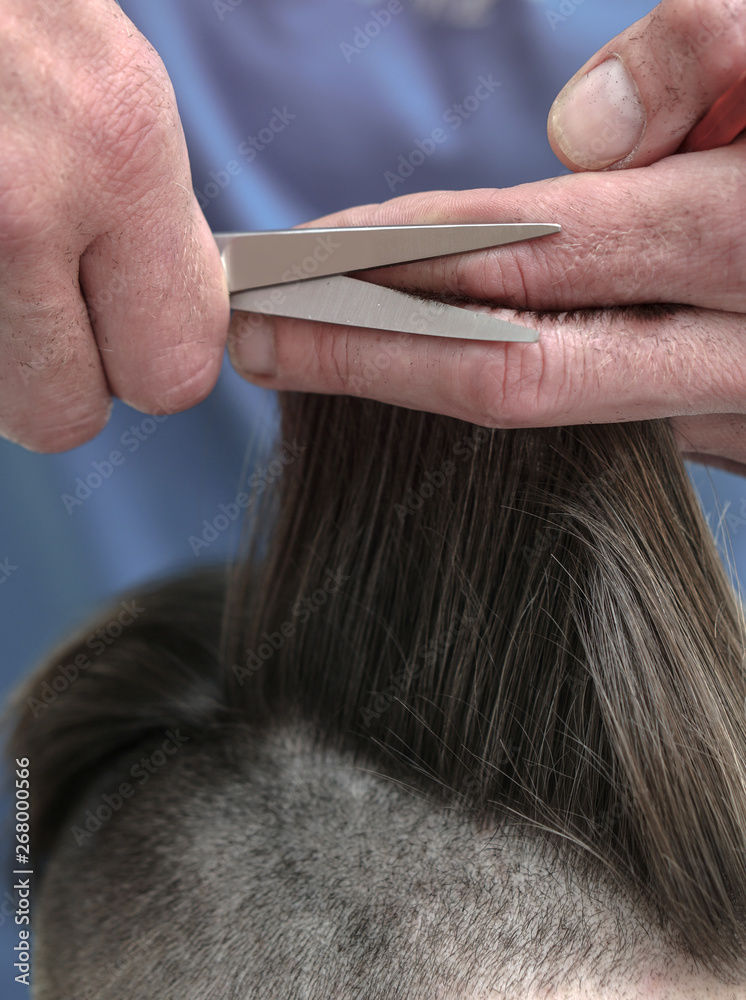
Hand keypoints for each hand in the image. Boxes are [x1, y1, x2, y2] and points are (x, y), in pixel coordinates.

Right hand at [1, 0, 228, 451]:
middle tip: (47, 309)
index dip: (152, 363)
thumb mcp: (119, 94)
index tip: (134, 331)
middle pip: (61, 418)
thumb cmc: (22, 14)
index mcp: (115, 154)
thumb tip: (167, 334)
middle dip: (60, 381)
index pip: (173, 372)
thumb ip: (153, 231)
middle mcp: (19, 202)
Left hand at [228, 0, 745, 473]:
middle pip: (513, 378)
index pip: (531, 256)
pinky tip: (448, 355)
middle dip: (368, 365)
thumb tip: (575, 127)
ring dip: (428, 381)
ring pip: (555, 407)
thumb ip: (707, 52)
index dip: (399, 264)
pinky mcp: (744, 437)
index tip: (291, 264)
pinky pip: (612, 412)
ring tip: (323, 348)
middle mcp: (740, 351)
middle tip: (258, 347)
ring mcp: (740, 413)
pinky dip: (516, 381)